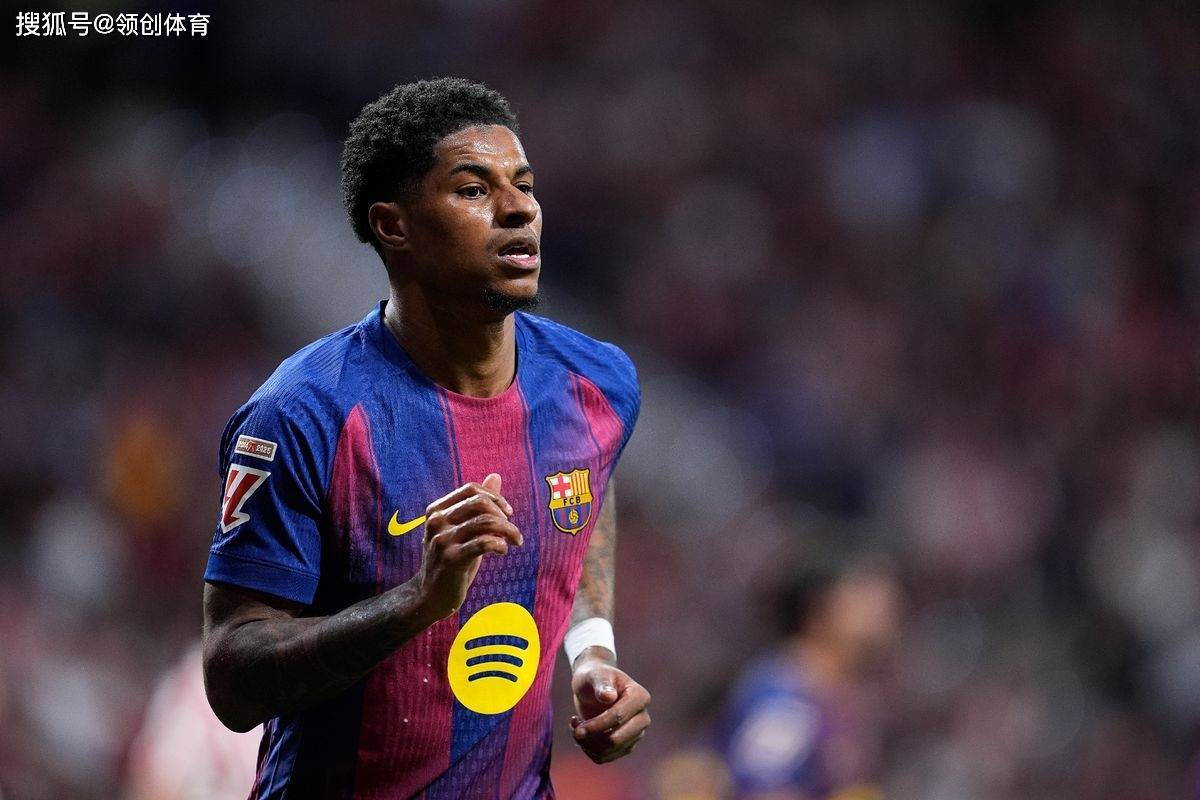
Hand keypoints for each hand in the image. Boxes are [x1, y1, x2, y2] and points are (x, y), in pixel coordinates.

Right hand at [414, 474, 520, 621]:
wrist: (429, 595)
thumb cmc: (451, 560)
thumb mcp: (463, 529)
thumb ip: (478, 504)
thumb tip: (496, 476)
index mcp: (436, 510)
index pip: (471, 489)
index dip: (494, 497)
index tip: (508, 512)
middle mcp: (436, 521)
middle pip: (480, 502)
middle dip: (503, 514)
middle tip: (513, 531)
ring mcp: (442, 540)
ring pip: (486, 522)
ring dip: (509, 530)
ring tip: (516, 541)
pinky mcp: (451, 559)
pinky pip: (484, 542)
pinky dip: (500, 544)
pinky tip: (502, 550)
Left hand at [569, 649, 650, 762]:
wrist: (594, 685)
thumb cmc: (595, 676)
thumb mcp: (595, 674)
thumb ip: (602, 683)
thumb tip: (608, 697)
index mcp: (640, 697)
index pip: (618, 718)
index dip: (595, 724)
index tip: (574, 721)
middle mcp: (643, 718)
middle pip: (616, 740)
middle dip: (591, 737)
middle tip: (575, 727)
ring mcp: (636, 734)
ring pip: (609, 751)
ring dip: (587, 743)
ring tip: (576, 726)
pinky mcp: (625, 746)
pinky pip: (604, 757)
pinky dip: (588, 749)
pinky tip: (582, 734)